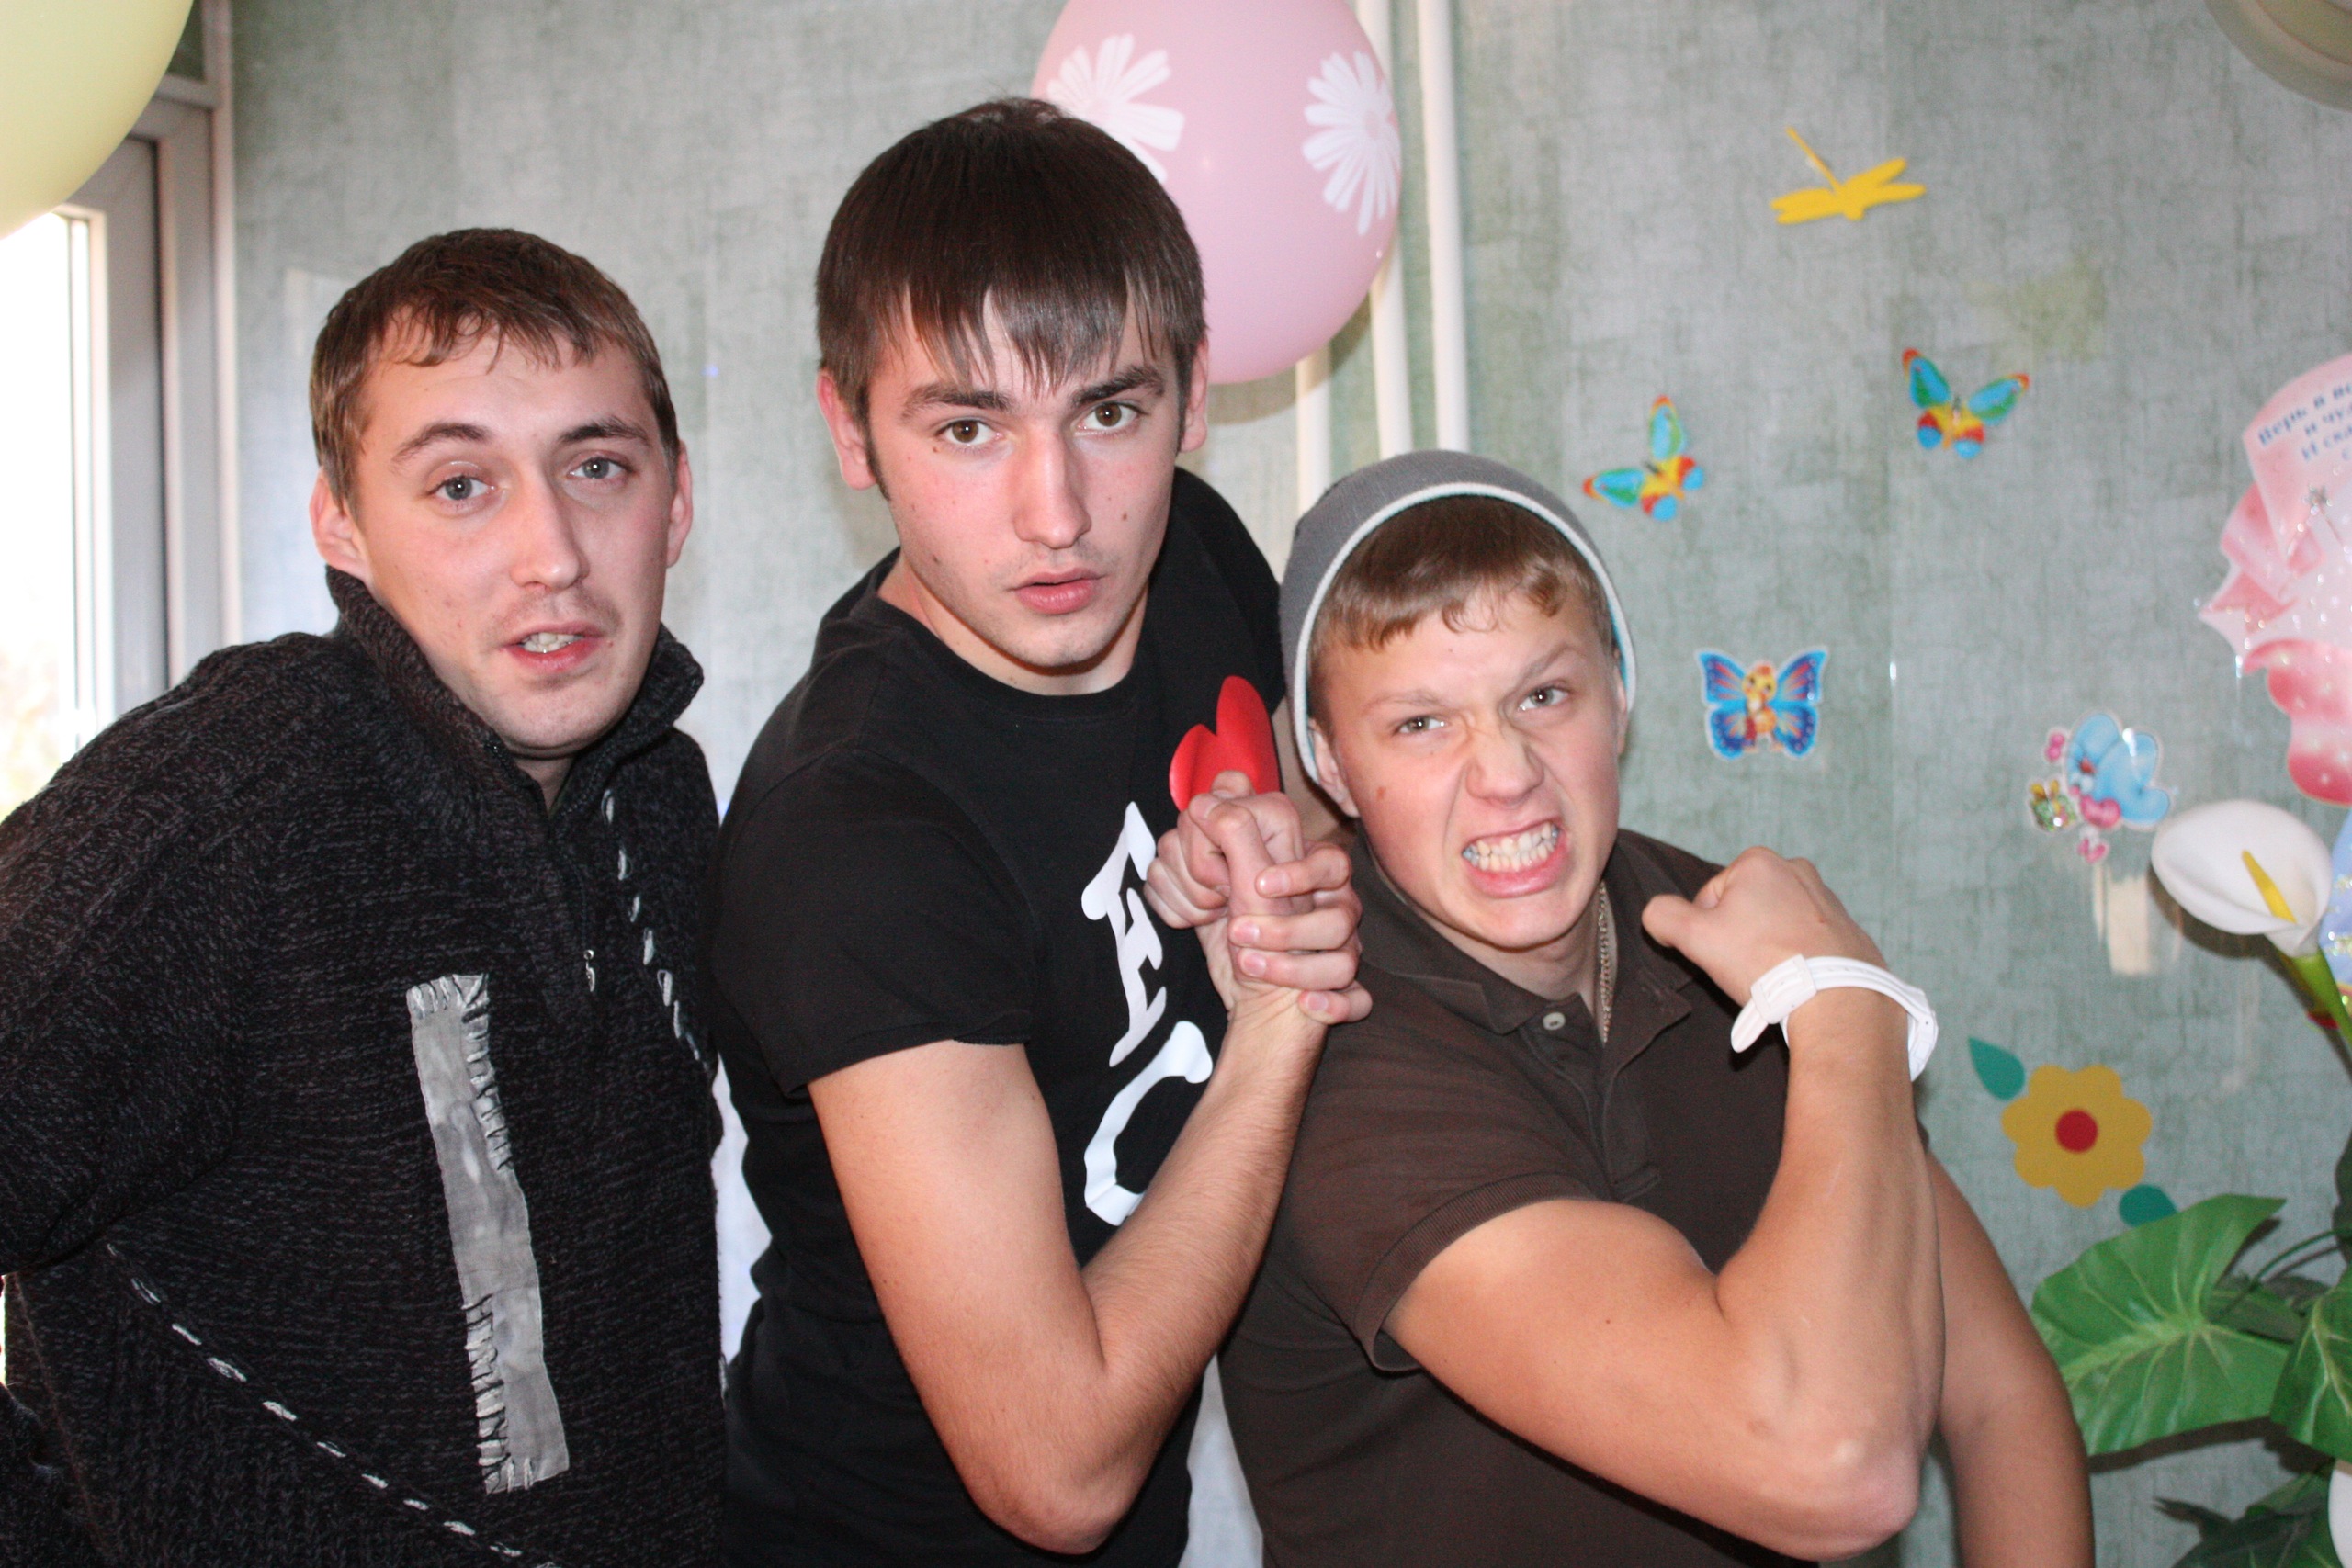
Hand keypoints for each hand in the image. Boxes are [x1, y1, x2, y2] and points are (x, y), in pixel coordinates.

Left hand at [1152, 772, 1368, 1024]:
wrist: (1254, 1002)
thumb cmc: (1243, 935)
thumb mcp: (1225, 884)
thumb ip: (1228, 832)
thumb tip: (1218, 790)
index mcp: (1316, 884)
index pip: (1331, 864)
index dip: (1299, 872)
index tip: (1257, 884)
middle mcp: (1337, 916)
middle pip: (1340, 917)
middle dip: (1286, 928)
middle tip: (1238, 932)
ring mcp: (1344, 957)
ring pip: (1346, 962)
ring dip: (1294, 966)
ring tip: (1246, 963)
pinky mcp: (1343, 995)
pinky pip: (1359, 1001)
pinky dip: (1337, 1004)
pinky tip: (1308, 1004)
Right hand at [1639, 848, 1885, 1005]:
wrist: (1834, 997)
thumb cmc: (1763, 962)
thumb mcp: (1695, 938)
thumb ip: (1663, 916)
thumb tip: (1659, 916)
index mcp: (1758, 862)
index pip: (1709, 899)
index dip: (1706, 932)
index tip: (1722, 955)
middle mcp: (1796, 869)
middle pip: (1744, 908)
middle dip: (1739, 937)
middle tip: (1745, 969)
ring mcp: (1826, 897)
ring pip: (1776, 924)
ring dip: (1768, 947)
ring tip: (1773, 976)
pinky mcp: (1847, 926)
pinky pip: (1808, 940)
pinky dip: (1798, 956)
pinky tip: (1797, 978)